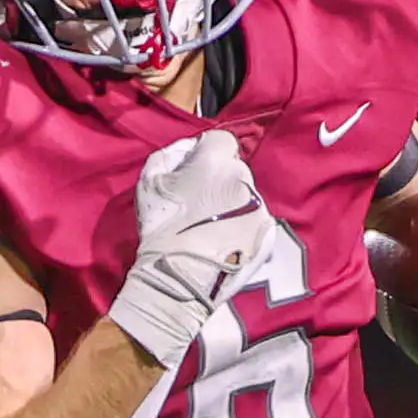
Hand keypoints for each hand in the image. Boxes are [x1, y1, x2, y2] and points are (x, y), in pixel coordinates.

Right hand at [107, 129, 272, 367]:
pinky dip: (242, 228)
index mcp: (216, 162)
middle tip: (198, 204)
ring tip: (210, 228)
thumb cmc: (162, 227)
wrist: (179, 278)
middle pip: (235, 170)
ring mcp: (260, 209)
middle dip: (219, 180)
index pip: (220, 140)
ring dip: (232, 205)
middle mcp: (245, 181)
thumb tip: (189, 149)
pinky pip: (255, 222)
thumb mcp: (149, 180)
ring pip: (247, 196)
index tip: (194, 171)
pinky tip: (222, 242)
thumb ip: (172, 154)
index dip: (206, 153)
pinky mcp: (267, 236)